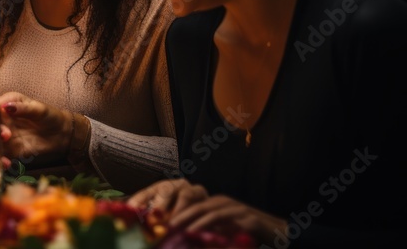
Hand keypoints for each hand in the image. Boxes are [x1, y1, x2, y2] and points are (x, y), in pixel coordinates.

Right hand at [0, 92, 73, 166]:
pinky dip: (0, 160)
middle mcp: (0, 120)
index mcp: (5, 104)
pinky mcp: (9, 150)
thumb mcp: (39, 109)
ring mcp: (3, 136)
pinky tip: (5, 164)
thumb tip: (5, 107)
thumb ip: (23, 108)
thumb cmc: (50, 116)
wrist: (62, 135)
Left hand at [129, 179, 285, 243]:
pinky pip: (221, 220)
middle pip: (193, 205)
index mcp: (217, 204)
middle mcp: (224, 202)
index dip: (174, 213)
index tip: (158, 223)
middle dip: (175, 215)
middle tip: (159, 226)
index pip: (191, 206)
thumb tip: (189, 240)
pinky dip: (204, 225)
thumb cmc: (252, 236)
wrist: (284, 236)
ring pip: (204, 210)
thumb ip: (211, 234)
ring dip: (186, 219)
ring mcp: (235, 208)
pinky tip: (192, 232)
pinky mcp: (246, 218)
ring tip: (171, 229)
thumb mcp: (227, 234)